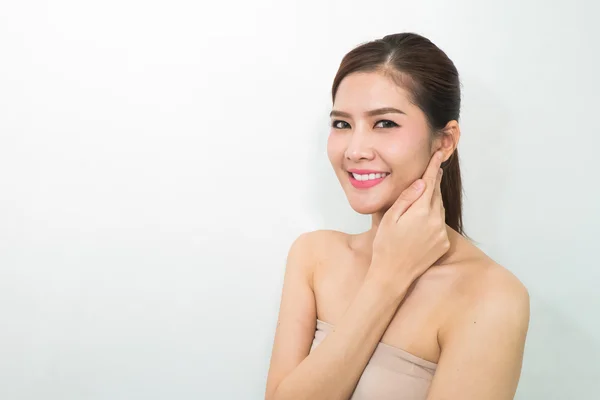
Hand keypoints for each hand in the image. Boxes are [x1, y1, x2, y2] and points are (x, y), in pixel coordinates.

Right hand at [369, 150, 449, 288]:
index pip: (430, 183)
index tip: (439, 154)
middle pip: (436, 194)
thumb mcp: (389, 219)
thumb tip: (421, 183)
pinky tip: (422, 220)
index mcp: (420, 212)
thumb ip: (406, 199)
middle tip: (433, 168)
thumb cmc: (385, 246)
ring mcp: (441, 234)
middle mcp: (435, 221)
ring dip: (433, 200)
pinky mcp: (443, 244)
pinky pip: (440, 224)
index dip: (433, 167)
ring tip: (423, 195)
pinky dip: (433, 217)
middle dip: (434, 182)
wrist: (393, 275)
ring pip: (439, 209)